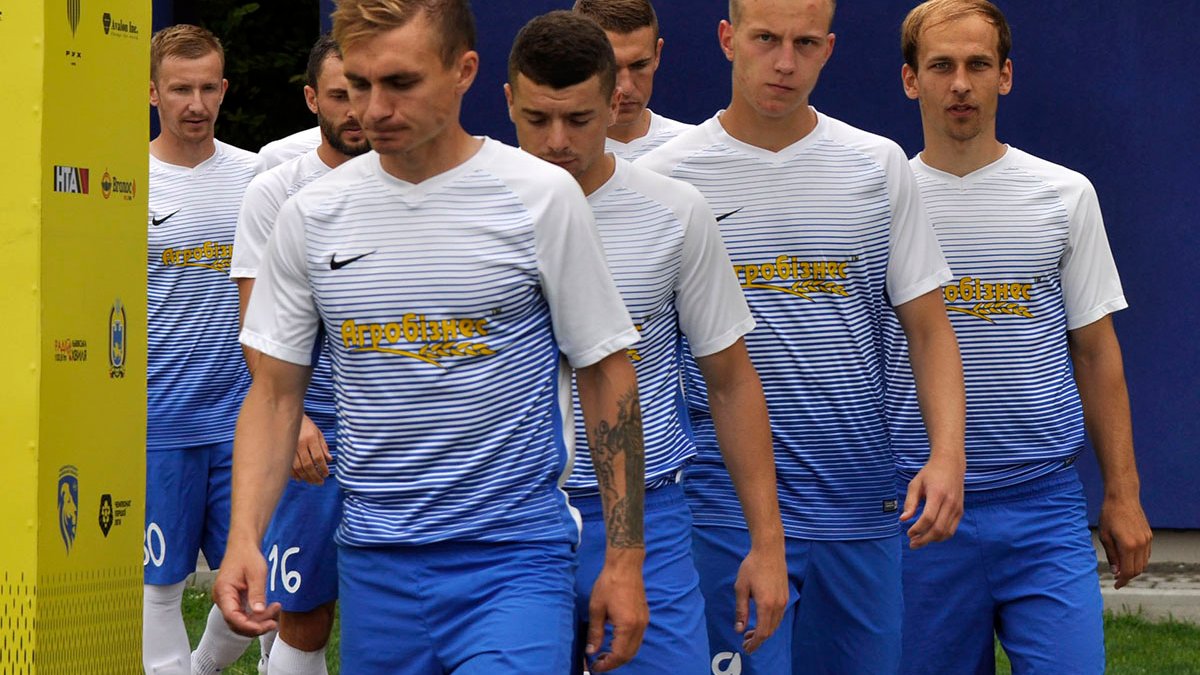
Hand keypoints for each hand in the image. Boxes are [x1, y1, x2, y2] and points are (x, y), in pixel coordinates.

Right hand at [212, 540, 281, 636]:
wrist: (242, 547)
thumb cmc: (247, 556)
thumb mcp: (256, 573)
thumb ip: (257, 593)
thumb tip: (259, 612)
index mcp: (223, 592)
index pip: (232, 617)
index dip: (248, 625)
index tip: (264, 626)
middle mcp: (222, 599)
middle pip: (236, 623)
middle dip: (256, 626)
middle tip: (274, 622)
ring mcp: (227, 602)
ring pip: (241, 621)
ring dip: (258, 621)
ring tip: (275, 610)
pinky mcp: (234, 601)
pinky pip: (243, 615)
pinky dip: (256, 616)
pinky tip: (270, 610)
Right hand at [291, 414, 330, 484]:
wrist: (288, 417)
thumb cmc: (306, 426)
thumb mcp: (318, 433)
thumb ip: (323, 447)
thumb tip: (329, 460)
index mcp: (311, 438)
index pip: (318, 457)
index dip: (323, 468)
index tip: (326, 474)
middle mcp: (300, 444)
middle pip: (308, 464)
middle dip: (315, 476)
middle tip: (320, 482)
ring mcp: (290, 448)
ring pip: (298, 467)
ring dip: (306, 477)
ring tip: (312, 482)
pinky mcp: (283, 451)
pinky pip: (288, 466)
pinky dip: (294, 474)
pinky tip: (300, 479)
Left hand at [586, 553, 647, 671]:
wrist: (625, 566)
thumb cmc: (609, 584)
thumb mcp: (597, 609)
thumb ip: (595, 633)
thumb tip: (591, 651)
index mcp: (627, 625)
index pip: (620, 655)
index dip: (607, 664)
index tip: (595, 667)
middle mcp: (639, 625)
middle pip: (629, 654)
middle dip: (614, 663)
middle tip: (598, 663)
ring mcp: (644, 621)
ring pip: (635, 647)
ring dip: (621, 655)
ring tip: (604, 655)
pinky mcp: (644, 616)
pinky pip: (637, 638)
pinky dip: (627, 645)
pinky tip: (614, 642)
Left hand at [734, 542, 787, 652]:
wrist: (769, 551)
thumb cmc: (752, 567)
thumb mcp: (741, 588)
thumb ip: (741, 610)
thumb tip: (739, 629)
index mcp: (766, 604)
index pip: (763, 632)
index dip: (755, 643)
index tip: (746, 649)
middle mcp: (778, 605)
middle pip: (770, 631)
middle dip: (758, 640)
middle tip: (745, 642)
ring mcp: (784, 600)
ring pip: (775, 624)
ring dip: (764, 631)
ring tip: (750, 633)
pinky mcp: (785, 595)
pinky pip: (779, 616)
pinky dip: (770, 623)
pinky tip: (760, 620)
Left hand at [902, 452, 963, 548]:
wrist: (951, 464)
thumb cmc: (930, 474)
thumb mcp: (915, 484)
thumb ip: (910, 502)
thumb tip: (903, 519)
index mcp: (937, 494)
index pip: (928, 518)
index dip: (917, 529)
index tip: (908, 533)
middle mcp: (950, 503)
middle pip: (938, 529)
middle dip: (924, 540)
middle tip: (912, 544)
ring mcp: (957, 508)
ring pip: (946, 532)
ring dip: (932, 540)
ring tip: (919, 541)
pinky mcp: (960, 511)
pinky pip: (952, 529)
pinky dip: (941, 536)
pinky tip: (930, 536)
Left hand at [1098, 495, 1151, 588]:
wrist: (1122, 498)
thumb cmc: (1109, 516)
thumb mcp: (1105, 536)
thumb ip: (1111, 555)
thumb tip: (1116, 572)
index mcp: (1128, 546)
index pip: (1128, 571)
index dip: (1122, 580)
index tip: (1116, 585)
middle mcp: (1140, 545)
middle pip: (1137, 569)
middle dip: (1128, 576)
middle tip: (1117, 577)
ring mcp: (1147, 540)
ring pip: (1143, 563)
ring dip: (1134, 568)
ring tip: (1122, 568)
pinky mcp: (1149, 536)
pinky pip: (1146, 554)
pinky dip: (1139, 560)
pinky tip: (1128, 558)